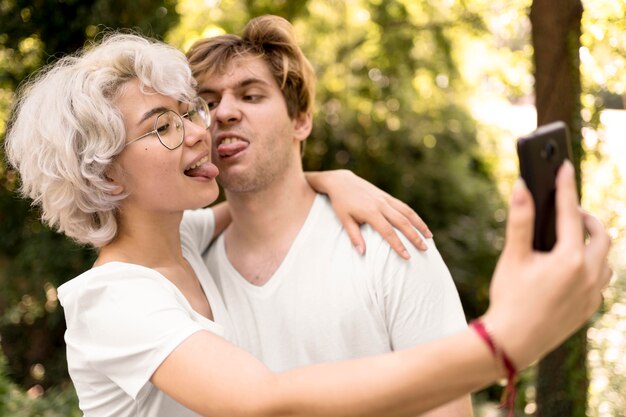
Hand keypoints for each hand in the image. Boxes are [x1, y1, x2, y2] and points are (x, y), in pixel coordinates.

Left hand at [306, 170, 430, 258]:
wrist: (342, 182)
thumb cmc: (341, 203)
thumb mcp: (344, 220)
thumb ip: (354, 236)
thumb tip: (362, 253)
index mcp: (370, 212)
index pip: (387, 232)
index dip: (398, 245)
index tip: (407, 256)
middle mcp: (381, 204)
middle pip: (402, 222)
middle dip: (414, 237)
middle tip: (424, 249)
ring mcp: (385, 199)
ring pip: (407, 212)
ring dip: (420, 224)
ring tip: (429, 237)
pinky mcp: (387, 196)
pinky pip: (404, 206)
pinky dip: (414, 215)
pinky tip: (420, 224)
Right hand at [483, 161, 611, 368]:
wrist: (513, 342)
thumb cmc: (509, 298)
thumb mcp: (513, 257)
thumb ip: (520, 219)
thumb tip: (522, 186)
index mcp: (569, 258)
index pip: (569, 212)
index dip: (565, 186)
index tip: (563, 166)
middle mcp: (589, 274)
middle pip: (600, 234)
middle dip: (586, 218)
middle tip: (568, 211)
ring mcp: (593, 293)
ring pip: (605, 259)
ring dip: (592, 244)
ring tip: (571, 240)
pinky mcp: (590, 308)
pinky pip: (601, 280)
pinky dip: (591, 267)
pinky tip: (570, 269)